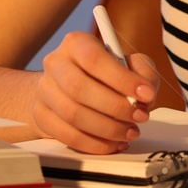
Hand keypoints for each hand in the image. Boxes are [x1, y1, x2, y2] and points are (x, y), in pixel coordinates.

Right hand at [31, 31, 158, 153]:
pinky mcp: (41, 116)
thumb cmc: (103, 74)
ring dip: (107, 128)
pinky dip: (94, 143)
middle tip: (139, 116)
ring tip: (129, 131)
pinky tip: (112, 142)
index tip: (146, 94)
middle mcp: (56, 63)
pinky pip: (67, 135)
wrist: (66, 87)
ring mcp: (45, 90)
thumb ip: (143, 72)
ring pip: (73, 114)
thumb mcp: (129, 63)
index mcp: (76, 43)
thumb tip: (145, 92)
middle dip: (116, 107)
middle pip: (79, 88)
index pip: (95, 59)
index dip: (122, 79)